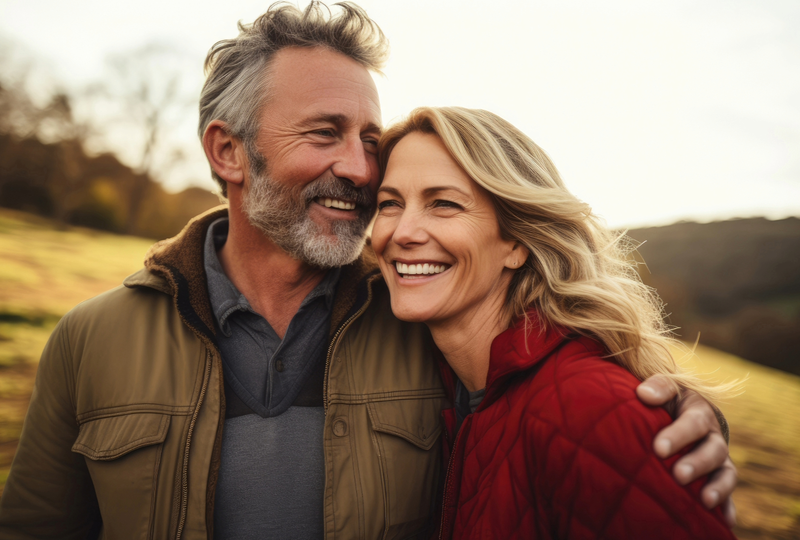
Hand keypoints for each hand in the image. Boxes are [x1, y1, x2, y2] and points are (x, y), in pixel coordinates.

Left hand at [636, 375, 737, 527]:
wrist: (678, 413)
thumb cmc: (667, 401)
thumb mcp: (667, 389)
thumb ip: (659, 386)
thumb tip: (643, 394)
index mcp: (699, 413)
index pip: (693, 423)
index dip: (678, 435)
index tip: (659, 449)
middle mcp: (713, 437)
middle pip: (712, 450)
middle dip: (696, 464)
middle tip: (677, 475)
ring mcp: (718, 459)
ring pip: (725, 473)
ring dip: (717, 487)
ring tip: (705, 501)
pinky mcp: (719, 478)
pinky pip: (728, 494)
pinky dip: (727, 507)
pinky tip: (724, 522)